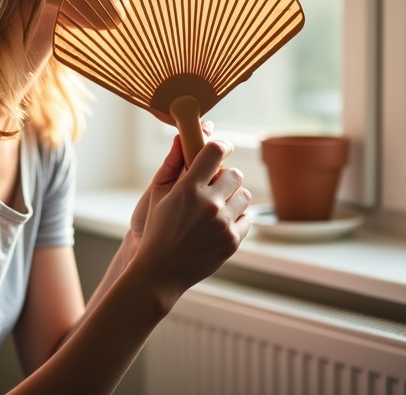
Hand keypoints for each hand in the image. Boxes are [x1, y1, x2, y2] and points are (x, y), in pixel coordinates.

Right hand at [128, 135, 251, 300]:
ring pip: (244, 195)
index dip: (222, 146)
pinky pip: (247, 218)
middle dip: (226, 177)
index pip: (215, 151)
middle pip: (234, 174)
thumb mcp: (159, 194)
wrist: (161, 270)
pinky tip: (221, 224)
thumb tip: (184, 135)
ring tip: (219, 207)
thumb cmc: (157, 228)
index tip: (223, 149)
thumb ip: (174, 163)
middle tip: (215, 187)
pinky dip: (237, 219)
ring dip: (234, 198)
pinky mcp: (232, 241)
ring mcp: (222, 224)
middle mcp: (209, 204)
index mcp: (188, 189)